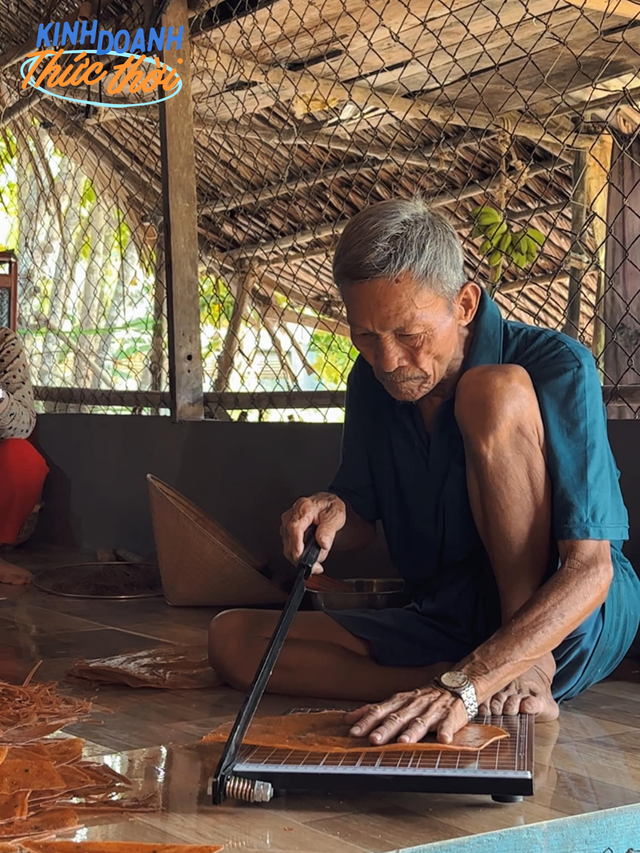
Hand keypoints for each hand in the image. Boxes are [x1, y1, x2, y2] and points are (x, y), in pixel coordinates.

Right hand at [280, 492, 346, 573]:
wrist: (327, 504)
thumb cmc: (330, 508)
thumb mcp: (336, 516)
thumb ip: (329, 530)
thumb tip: (323, 543)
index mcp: (303, 509)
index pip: (294, 527)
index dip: (296, 543)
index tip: (299, 555)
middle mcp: (291, 516)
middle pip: (289, 542)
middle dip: (303, 556)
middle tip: (318, 564)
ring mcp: (287, 525)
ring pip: (288, 549)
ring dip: (303, 558)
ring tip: (319, 556)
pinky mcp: (287, 533)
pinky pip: (290, 549)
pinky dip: (301, 557)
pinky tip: (312, 557)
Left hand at [344, 685, 470, 745]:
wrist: (455, 686)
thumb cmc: (422, 698)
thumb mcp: (397, 701)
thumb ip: (375, 710)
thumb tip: (347, 718)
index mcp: (400, 702)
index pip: (380, 710)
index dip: (366, 721)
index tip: (353, 732)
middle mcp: (414, 705)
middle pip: (397, 717)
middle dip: (385, 729)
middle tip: (374, 739)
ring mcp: (432, 711)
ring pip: (420, 722)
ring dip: (412, 732)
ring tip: (404, 742)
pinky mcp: (451, 717)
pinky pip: (448, 724)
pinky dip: (445, 731)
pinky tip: (443, 739)